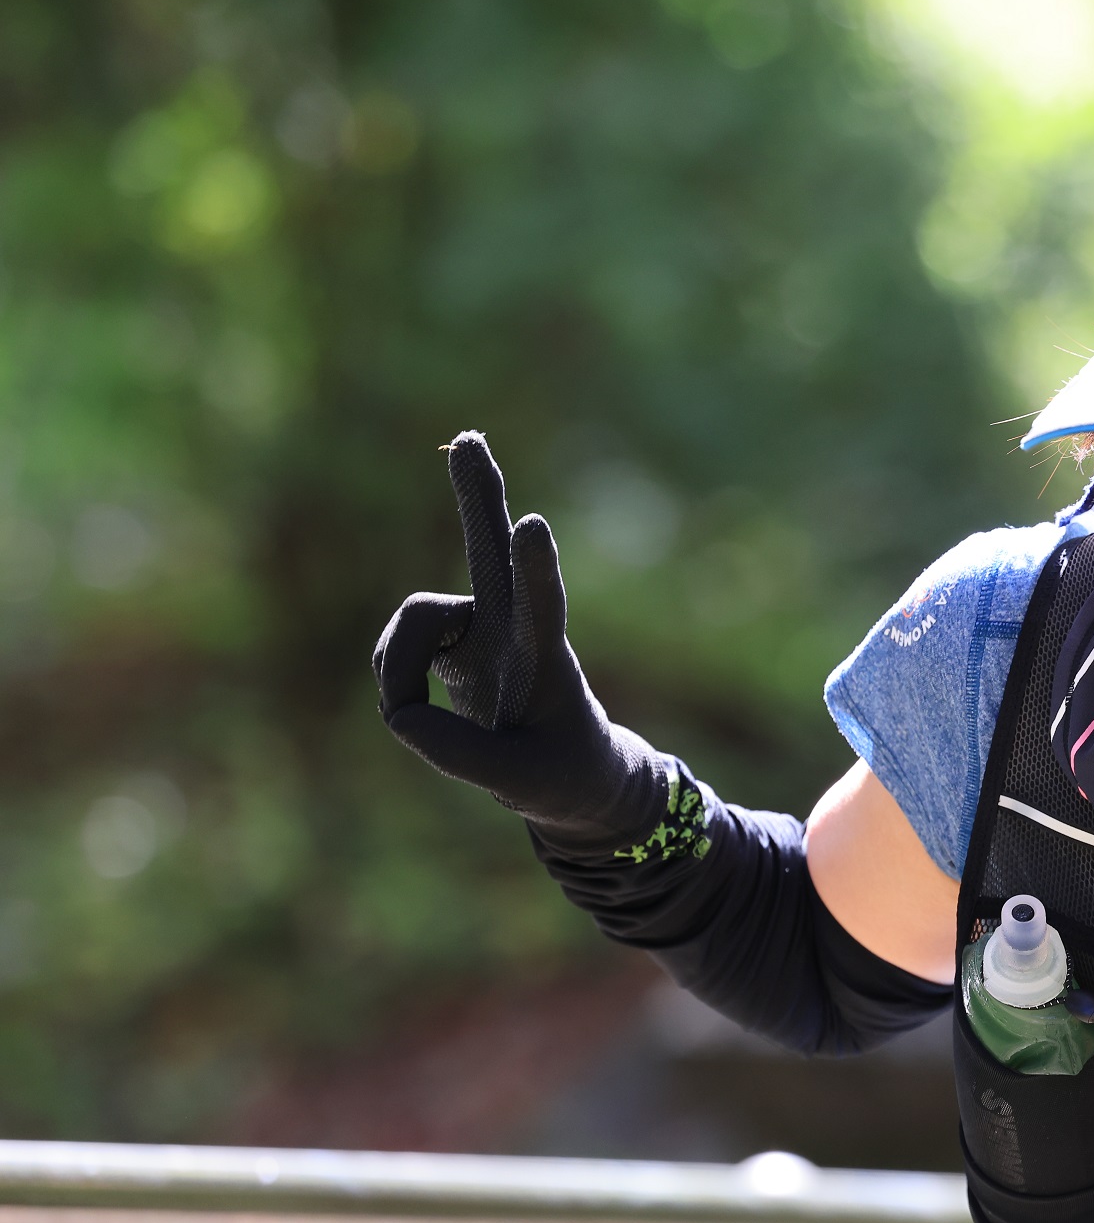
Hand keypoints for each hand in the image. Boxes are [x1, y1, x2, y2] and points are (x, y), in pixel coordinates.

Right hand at [372, 432, 659, 845]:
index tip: (533, 525)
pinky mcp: (451, 635)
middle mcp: (513, 625)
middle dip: (478, 497)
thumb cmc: (559, 773)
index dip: (534, 569)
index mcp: (547, 659)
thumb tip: (399, 712)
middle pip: (492, 551)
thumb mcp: (518, 783)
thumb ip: (455, 753)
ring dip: (398, 663)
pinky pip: (396, 647)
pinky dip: (394, 676)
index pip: (541, 609)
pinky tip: (420, 699)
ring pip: (413, 619)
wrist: (570, 770)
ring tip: (420, 716)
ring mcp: (480, 624)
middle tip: (470, 440)